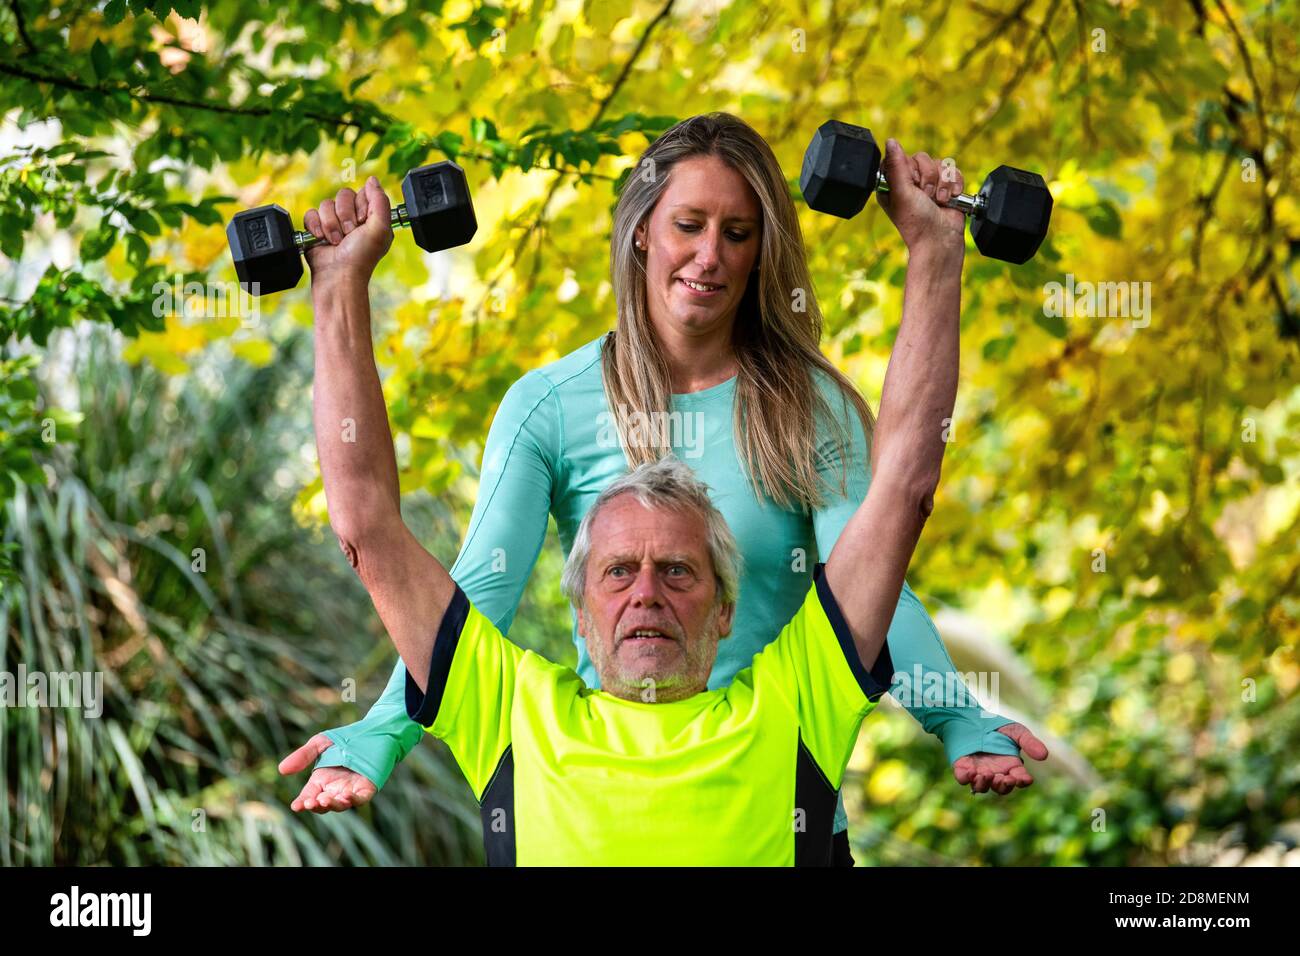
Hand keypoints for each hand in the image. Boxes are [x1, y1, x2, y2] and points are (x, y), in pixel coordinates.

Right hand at [279, 733, 377, 812]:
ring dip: (332, 805)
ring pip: (340, 804)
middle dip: (316, 805)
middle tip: (310, 803)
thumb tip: (281, 770)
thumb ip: (303, 756)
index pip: (308, 797)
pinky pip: (360, 799)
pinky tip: (345, 796)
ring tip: (324, 800)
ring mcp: (352, 789)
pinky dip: (353, 800)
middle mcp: (335, 788)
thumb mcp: (320, 743)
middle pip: (322, 804)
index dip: (302, 803)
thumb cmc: (347, 737)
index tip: (296, 806)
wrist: (374, 729)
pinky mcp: (368, 787)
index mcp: (321, 780)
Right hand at [302, 176, 394, 288]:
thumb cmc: (362, 256)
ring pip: (326, 204)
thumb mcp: (380, 228)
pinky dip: (316, 227)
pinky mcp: (315, 228)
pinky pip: (310, 213)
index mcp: (370, 217)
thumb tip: (373, 179)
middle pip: (343, 194)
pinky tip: (321, 239)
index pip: (362, 192)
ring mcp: (333, 223)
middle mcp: (352, 218)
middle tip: (350, 234)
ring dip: (332, 225)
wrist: (338, 275)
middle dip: (346, 216)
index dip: (361, 206)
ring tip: (337, 241)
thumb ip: (380, 201)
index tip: (364, 221)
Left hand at [877, 138, 966, 253]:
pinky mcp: (946, 187)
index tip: (912, 184)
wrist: (941, 239)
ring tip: (939, 201)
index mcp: (892, 184)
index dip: (909, 168)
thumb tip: (890, 141)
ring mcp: (929, 184)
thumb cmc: (918, 222)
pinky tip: (950, 199)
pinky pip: (953, 170)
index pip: (900, 157)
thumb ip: (896, 166)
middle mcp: (909, 183)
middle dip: (928, 178)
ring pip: (939, 163)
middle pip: (922, 157)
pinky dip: (954, 185)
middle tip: (926, 196)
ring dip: (942, 184)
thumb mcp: (902, 193)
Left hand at [952, 722, 1049, 794]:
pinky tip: (970, 772)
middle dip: (1004, 786)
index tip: (1025, 778)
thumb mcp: (1016, 731)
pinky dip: (966, 778)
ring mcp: (978, 771)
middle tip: (1005, 779)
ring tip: (987, 775)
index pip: (1020, 779)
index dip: (1023, 781)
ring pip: (982, 787)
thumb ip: (1029, 742)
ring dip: (985, 784)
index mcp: (1011, 766)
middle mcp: (996, 772)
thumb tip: (1044, 756)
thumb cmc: (995, 724)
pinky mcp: (962, 766)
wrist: (970, 715)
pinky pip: (962, 778)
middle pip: (1002, 788)